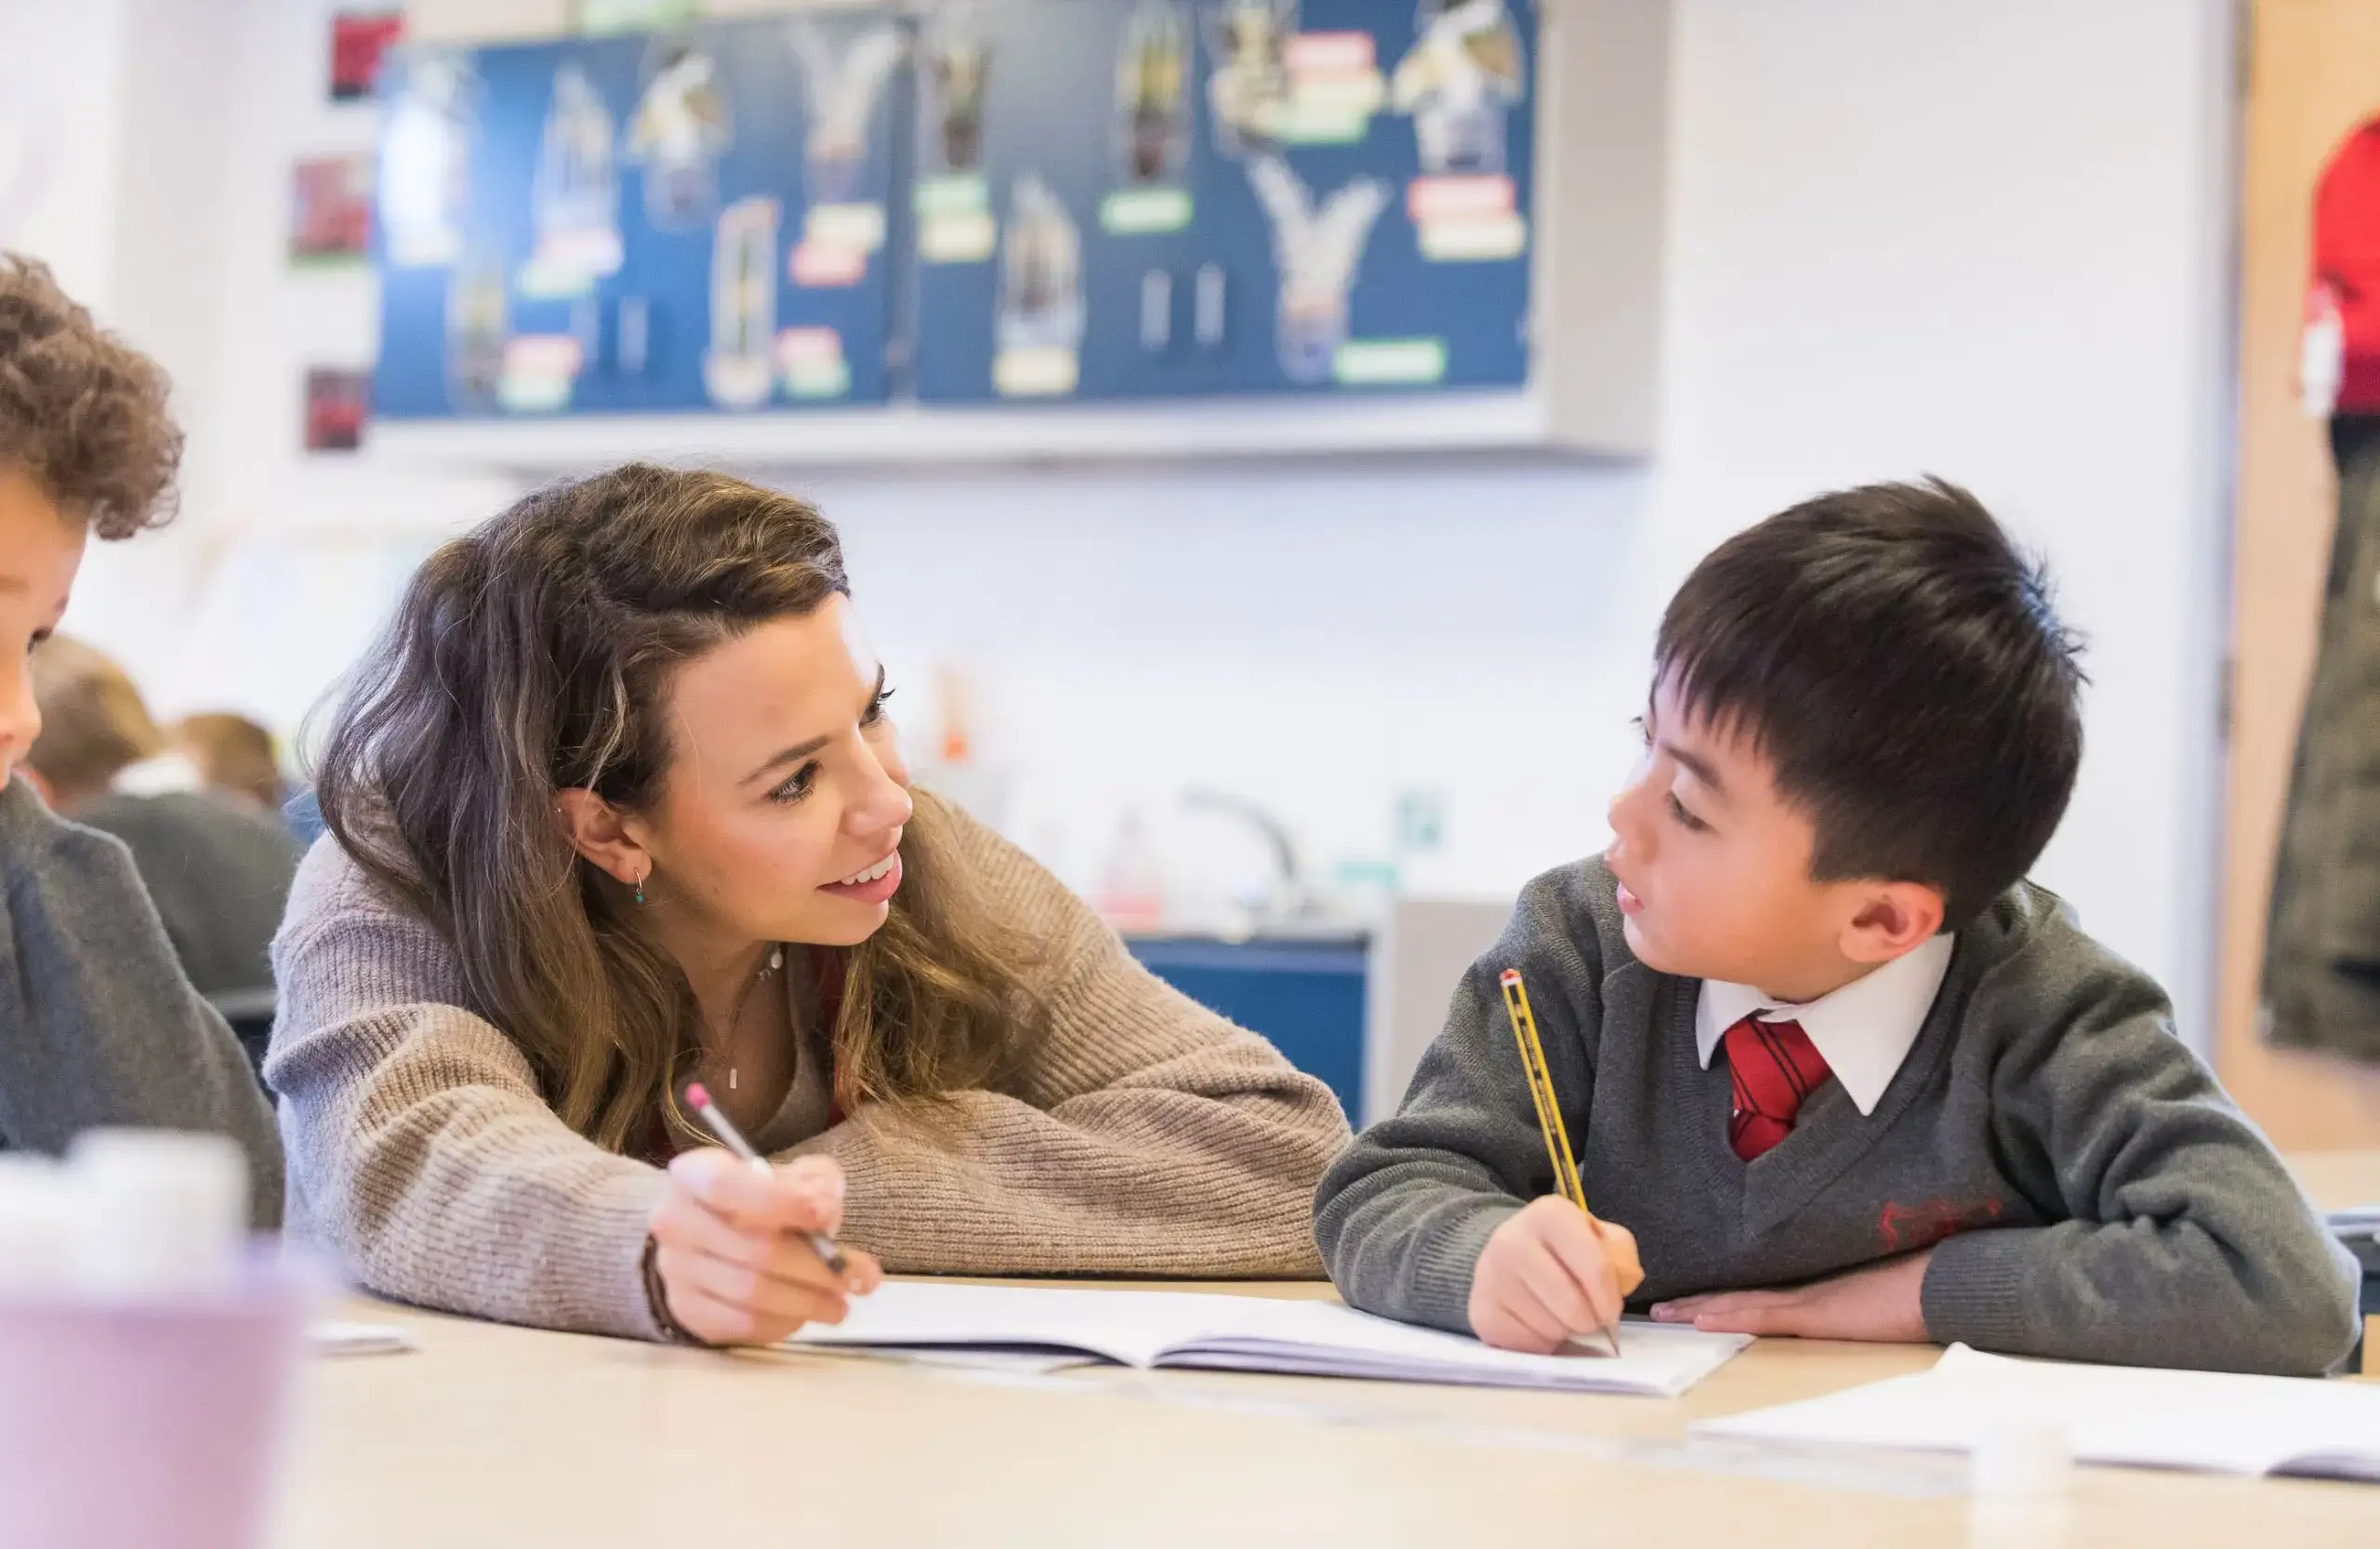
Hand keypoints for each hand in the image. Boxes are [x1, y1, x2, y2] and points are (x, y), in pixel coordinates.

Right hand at [646, 1148, 884, 1345]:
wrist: (704, 1233)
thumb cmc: (756, 1199)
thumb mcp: (787, 1174)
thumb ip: (814, 1182)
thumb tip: (827, 1213)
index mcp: (694, 1175)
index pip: (728, 1188)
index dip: (781, 1202)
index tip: (828, 1215)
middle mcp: (675, 1221)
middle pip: (753, 1249)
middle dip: (817, 1267)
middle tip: (859, 1278)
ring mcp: (676, 1270)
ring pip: (751, 1293)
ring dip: (807, 1302)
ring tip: (840, 1304)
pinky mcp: (687, 1310)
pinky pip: (741, 1323)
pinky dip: (782, 1323)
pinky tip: (805, 1314)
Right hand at [1467, 1197, 1644, 1353]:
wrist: (1508, 1257)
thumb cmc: (1563, 1251)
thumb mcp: (1599, 1239)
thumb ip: (1620, 1256)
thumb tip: (1622, 1282)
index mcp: (1549, 1214)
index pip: (1595, 1268)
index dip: (1610, 1298)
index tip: (1610, 1308)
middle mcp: (1512, 1240)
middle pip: (1572, 1306)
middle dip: (1589, 1320)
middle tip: (1587, 1316)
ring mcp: (1490, 1277)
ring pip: (1550, 1329)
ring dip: (1564, 1331)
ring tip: (1558, 1315)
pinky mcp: (1480, 1312)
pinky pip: (1528, 1347)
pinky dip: (1542, 1344)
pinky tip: (1537, 1324)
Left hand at [1650, 1250, 1932, 1342]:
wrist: (1948, 1281)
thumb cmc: (1924, 1286)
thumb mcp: (1880, 1294)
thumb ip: (1855, 1298)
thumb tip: (1848, 1305)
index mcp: (1820, 1288)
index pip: (1760, 1292)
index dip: (1724, 1296)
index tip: (1690, 1300)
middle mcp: (1808, 1289)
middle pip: (1742, 1295)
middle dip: (1700, 1301)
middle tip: (1661, 1306)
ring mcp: (1811, 1299)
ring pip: (1743, 1303)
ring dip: (1702, 1309)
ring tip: (1666, 1313)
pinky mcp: (1818, 1312)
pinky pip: (1765, 1315)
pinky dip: (1730, 1316)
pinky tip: (1702, 1319)